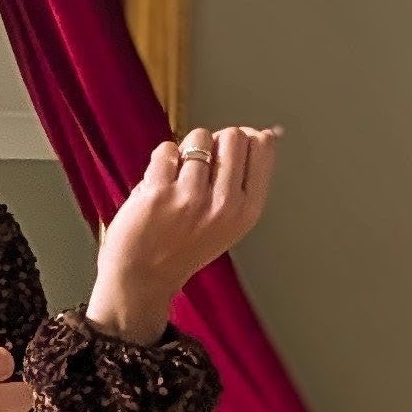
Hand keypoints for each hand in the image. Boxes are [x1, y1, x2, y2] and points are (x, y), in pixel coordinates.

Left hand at [84, 124, 280, 344]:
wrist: (143, 278)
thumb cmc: (184, 246)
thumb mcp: (231, 221)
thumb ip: (246, 179)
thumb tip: (268, 133)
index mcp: (247, 211)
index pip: (262, 147)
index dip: (245, 138)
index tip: (229, 150)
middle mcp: (224, 204)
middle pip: (233, 135)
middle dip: (215, 142)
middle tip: (200, 167)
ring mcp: (192, 198)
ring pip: (199, 137)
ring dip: (185, 151)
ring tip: (177, 178)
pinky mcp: (160, 193)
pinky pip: (167, 149)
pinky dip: (161, 161)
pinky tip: (158, 184)